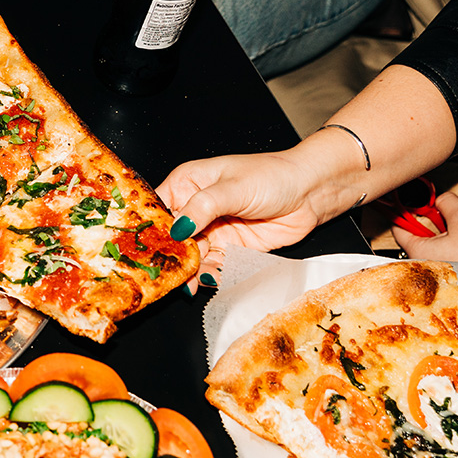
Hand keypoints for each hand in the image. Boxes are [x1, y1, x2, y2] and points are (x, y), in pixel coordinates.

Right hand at [157, 151, 332, 287]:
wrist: (312, 191)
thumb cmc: (273, 175)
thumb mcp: (232, 188)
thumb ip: (202, 207)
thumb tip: (177, 229)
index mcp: (188, 184)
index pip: (158, 210)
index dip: (151, 230)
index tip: (145, 250)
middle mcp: (196, 208)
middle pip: (173, 238)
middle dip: (172, 256)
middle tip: (170, 274)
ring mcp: (214, 230)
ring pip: (193, 255)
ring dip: (192, 270)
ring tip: (190, 283)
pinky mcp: (232, 248)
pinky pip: (215, 265)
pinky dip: (212, 274)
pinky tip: (212, 278)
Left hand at [393, 191, 457, 274]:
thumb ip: (446, 202)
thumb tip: (442, 198)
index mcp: (420, 253)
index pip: (399, 228)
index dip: (401, 211)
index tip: (402, 201)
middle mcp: (429, 263)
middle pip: (422, 232)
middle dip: (436, 218)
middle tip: (448, 211)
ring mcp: (445, 267)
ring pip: (442, 238)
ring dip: (455, 228)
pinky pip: (456, 246)